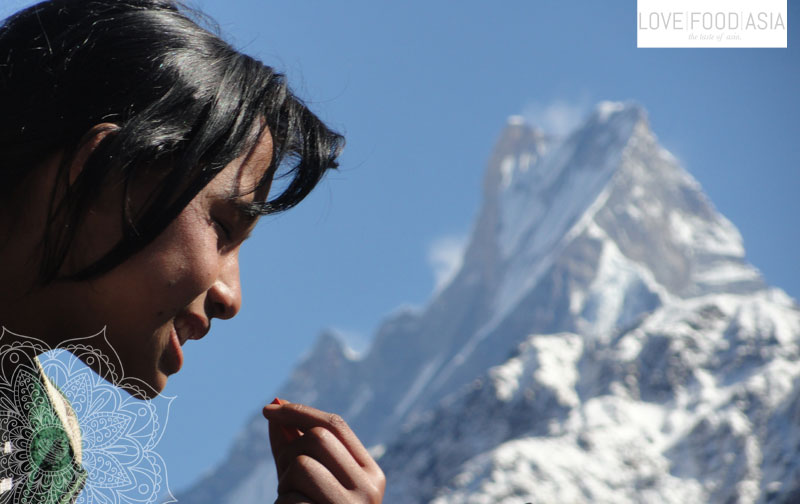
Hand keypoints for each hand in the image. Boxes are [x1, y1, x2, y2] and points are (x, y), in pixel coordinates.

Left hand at [262, 400, 385, 503]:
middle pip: (317, 438)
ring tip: (292, 502)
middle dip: (288, 452)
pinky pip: (291, 499)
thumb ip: (293, 445)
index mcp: (370, 473)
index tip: (268, 410)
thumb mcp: (304, 478)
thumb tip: (276, 403)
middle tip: (283, 479)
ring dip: (284, 484)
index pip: (336, 425)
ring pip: (301, 465)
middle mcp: (369, 488)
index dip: (300, 412)